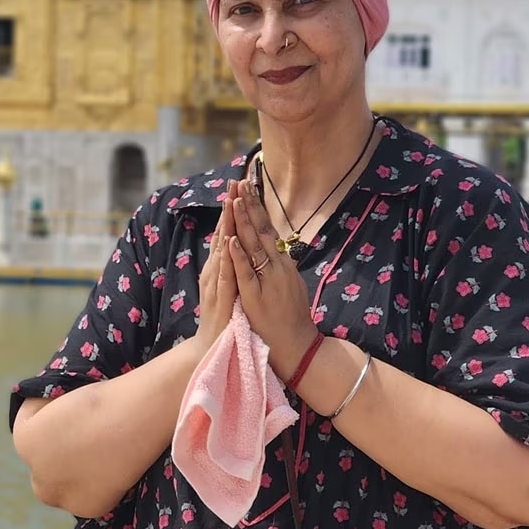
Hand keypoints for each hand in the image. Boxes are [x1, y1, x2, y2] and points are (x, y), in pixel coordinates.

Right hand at [193, 180, 239, 355]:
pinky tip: (227, 243)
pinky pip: (225, 274)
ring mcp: (217, 283)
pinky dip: (226, 258)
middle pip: (223, 234)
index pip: (227, 232)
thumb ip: (231, 267)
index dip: (232, 209)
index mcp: (221, 267)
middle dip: (229, 208)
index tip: (238, 187)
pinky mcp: (221, 297)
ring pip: (222, 249)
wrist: (214, 347)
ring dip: (226, 225)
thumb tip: (233, 247)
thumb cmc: (227, 319)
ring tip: (230, 203)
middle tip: (233, 184)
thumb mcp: (231, 287)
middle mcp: (216, 270)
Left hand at [227, 180, 318, 381]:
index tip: (247, 187)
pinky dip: (238, 256)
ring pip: (253, 246)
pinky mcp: (256, 296)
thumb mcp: (288, 283)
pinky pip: (245, 273)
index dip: (257, 207)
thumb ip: (281, 264)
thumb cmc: (290, 316)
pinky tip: (231, 240)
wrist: (297, 346)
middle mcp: (278, 267)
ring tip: (235, 200)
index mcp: (282, 263)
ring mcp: (267, 280)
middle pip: (261, 230)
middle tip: (240, 182)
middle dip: (249, 205)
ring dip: (243, 223)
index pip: (267, 228)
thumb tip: (276, 246)